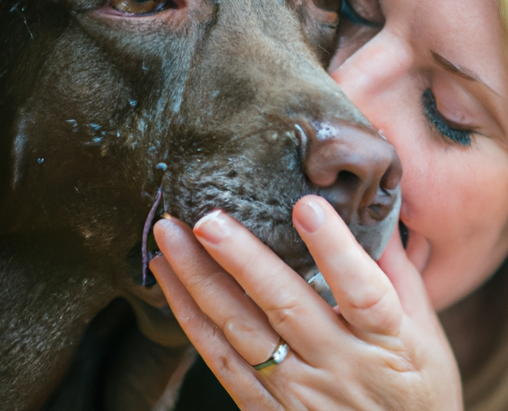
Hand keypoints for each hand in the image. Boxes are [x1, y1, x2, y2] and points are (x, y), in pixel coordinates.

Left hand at [150, 196, 462, 409]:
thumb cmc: (418, 394)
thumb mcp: (427, 336)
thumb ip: (397, 274)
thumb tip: (373, 218)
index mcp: (387, 343)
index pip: (363, 292)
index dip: (335, 249)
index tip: (306, 206)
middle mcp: (338, 366)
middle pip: (284, 307)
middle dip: (241, 259)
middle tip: (206, 219)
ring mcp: (296, 392)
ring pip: (240, 332)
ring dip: (200, 283)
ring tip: (169, 240)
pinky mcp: (265, 408)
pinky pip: (220, 361)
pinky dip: (191, 319)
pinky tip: (170, 283)